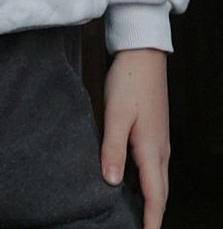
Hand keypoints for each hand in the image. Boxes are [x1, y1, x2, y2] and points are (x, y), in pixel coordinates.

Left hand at [101, 48, 169, 228]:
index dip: (151, 220)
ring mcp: (158, 141)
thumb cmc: (128, 82)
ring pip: (157, 180)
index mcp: (151, 150)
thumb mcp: (116, 114)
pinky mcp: (153, 133)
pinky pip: (152, 167)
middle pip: (159, 192)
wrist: (142, 57)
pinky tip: (130, 182)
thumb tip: (110, 182)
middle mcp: (159, 150)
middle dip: (152, 215)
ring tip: (136, 215)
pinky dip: (146, 182)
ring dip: (150, 199)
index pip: (154, 196)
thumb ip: (112, 148)